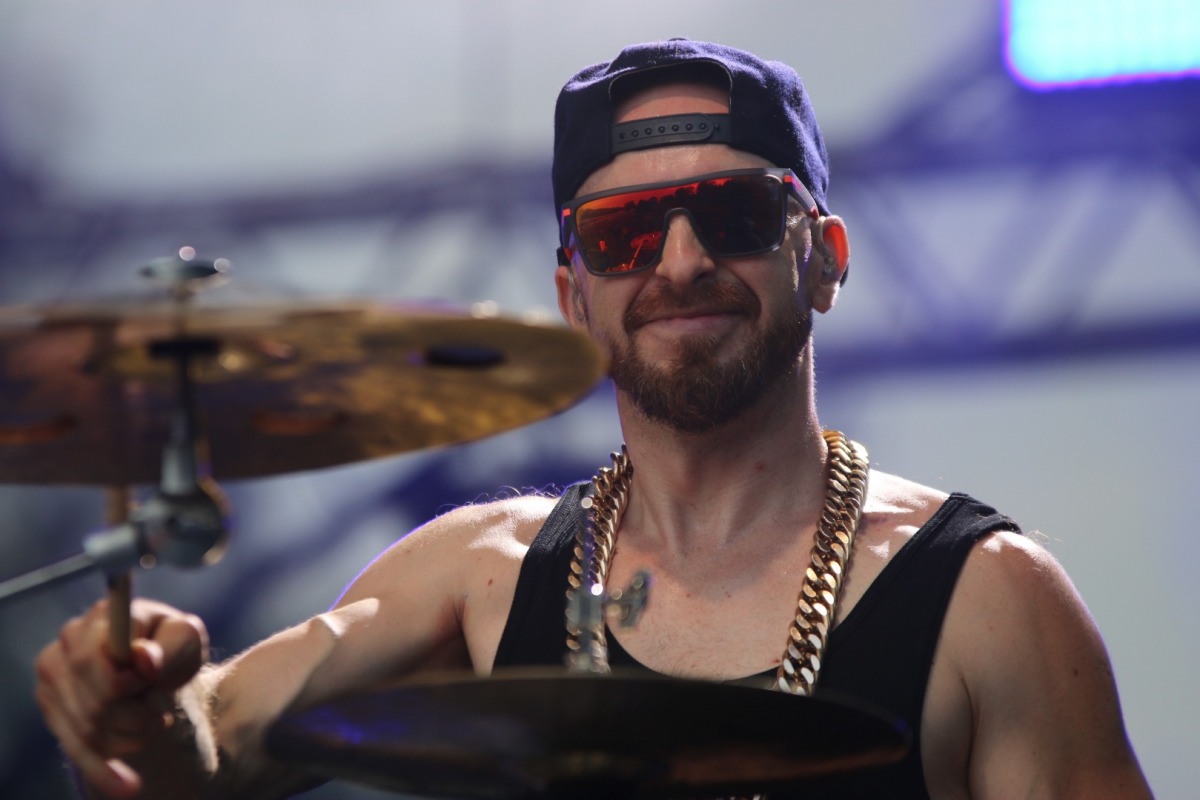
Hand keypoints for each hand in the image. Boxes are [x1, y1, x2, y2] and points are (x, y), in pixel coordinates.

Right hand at [35, 597, 208, 797]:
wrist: (157, 668)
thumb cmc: (173, 649)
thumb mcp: (186, 642)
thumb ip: (169, 647)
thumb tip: (142, 656)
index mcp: (107, 614)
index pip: (104, 659)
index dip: (129, 682)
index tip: (150, 685)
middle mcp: (70, 638)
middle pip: (96, 699)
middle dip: (135, 715)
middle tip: (160, 712)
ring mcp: (54, 672)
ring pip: (89, 726)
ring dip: (129, 737)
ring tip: (152, 724)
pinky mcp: (51, 703)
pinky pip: (74, 745)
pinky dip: (103, 768)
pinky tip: (126, 784)